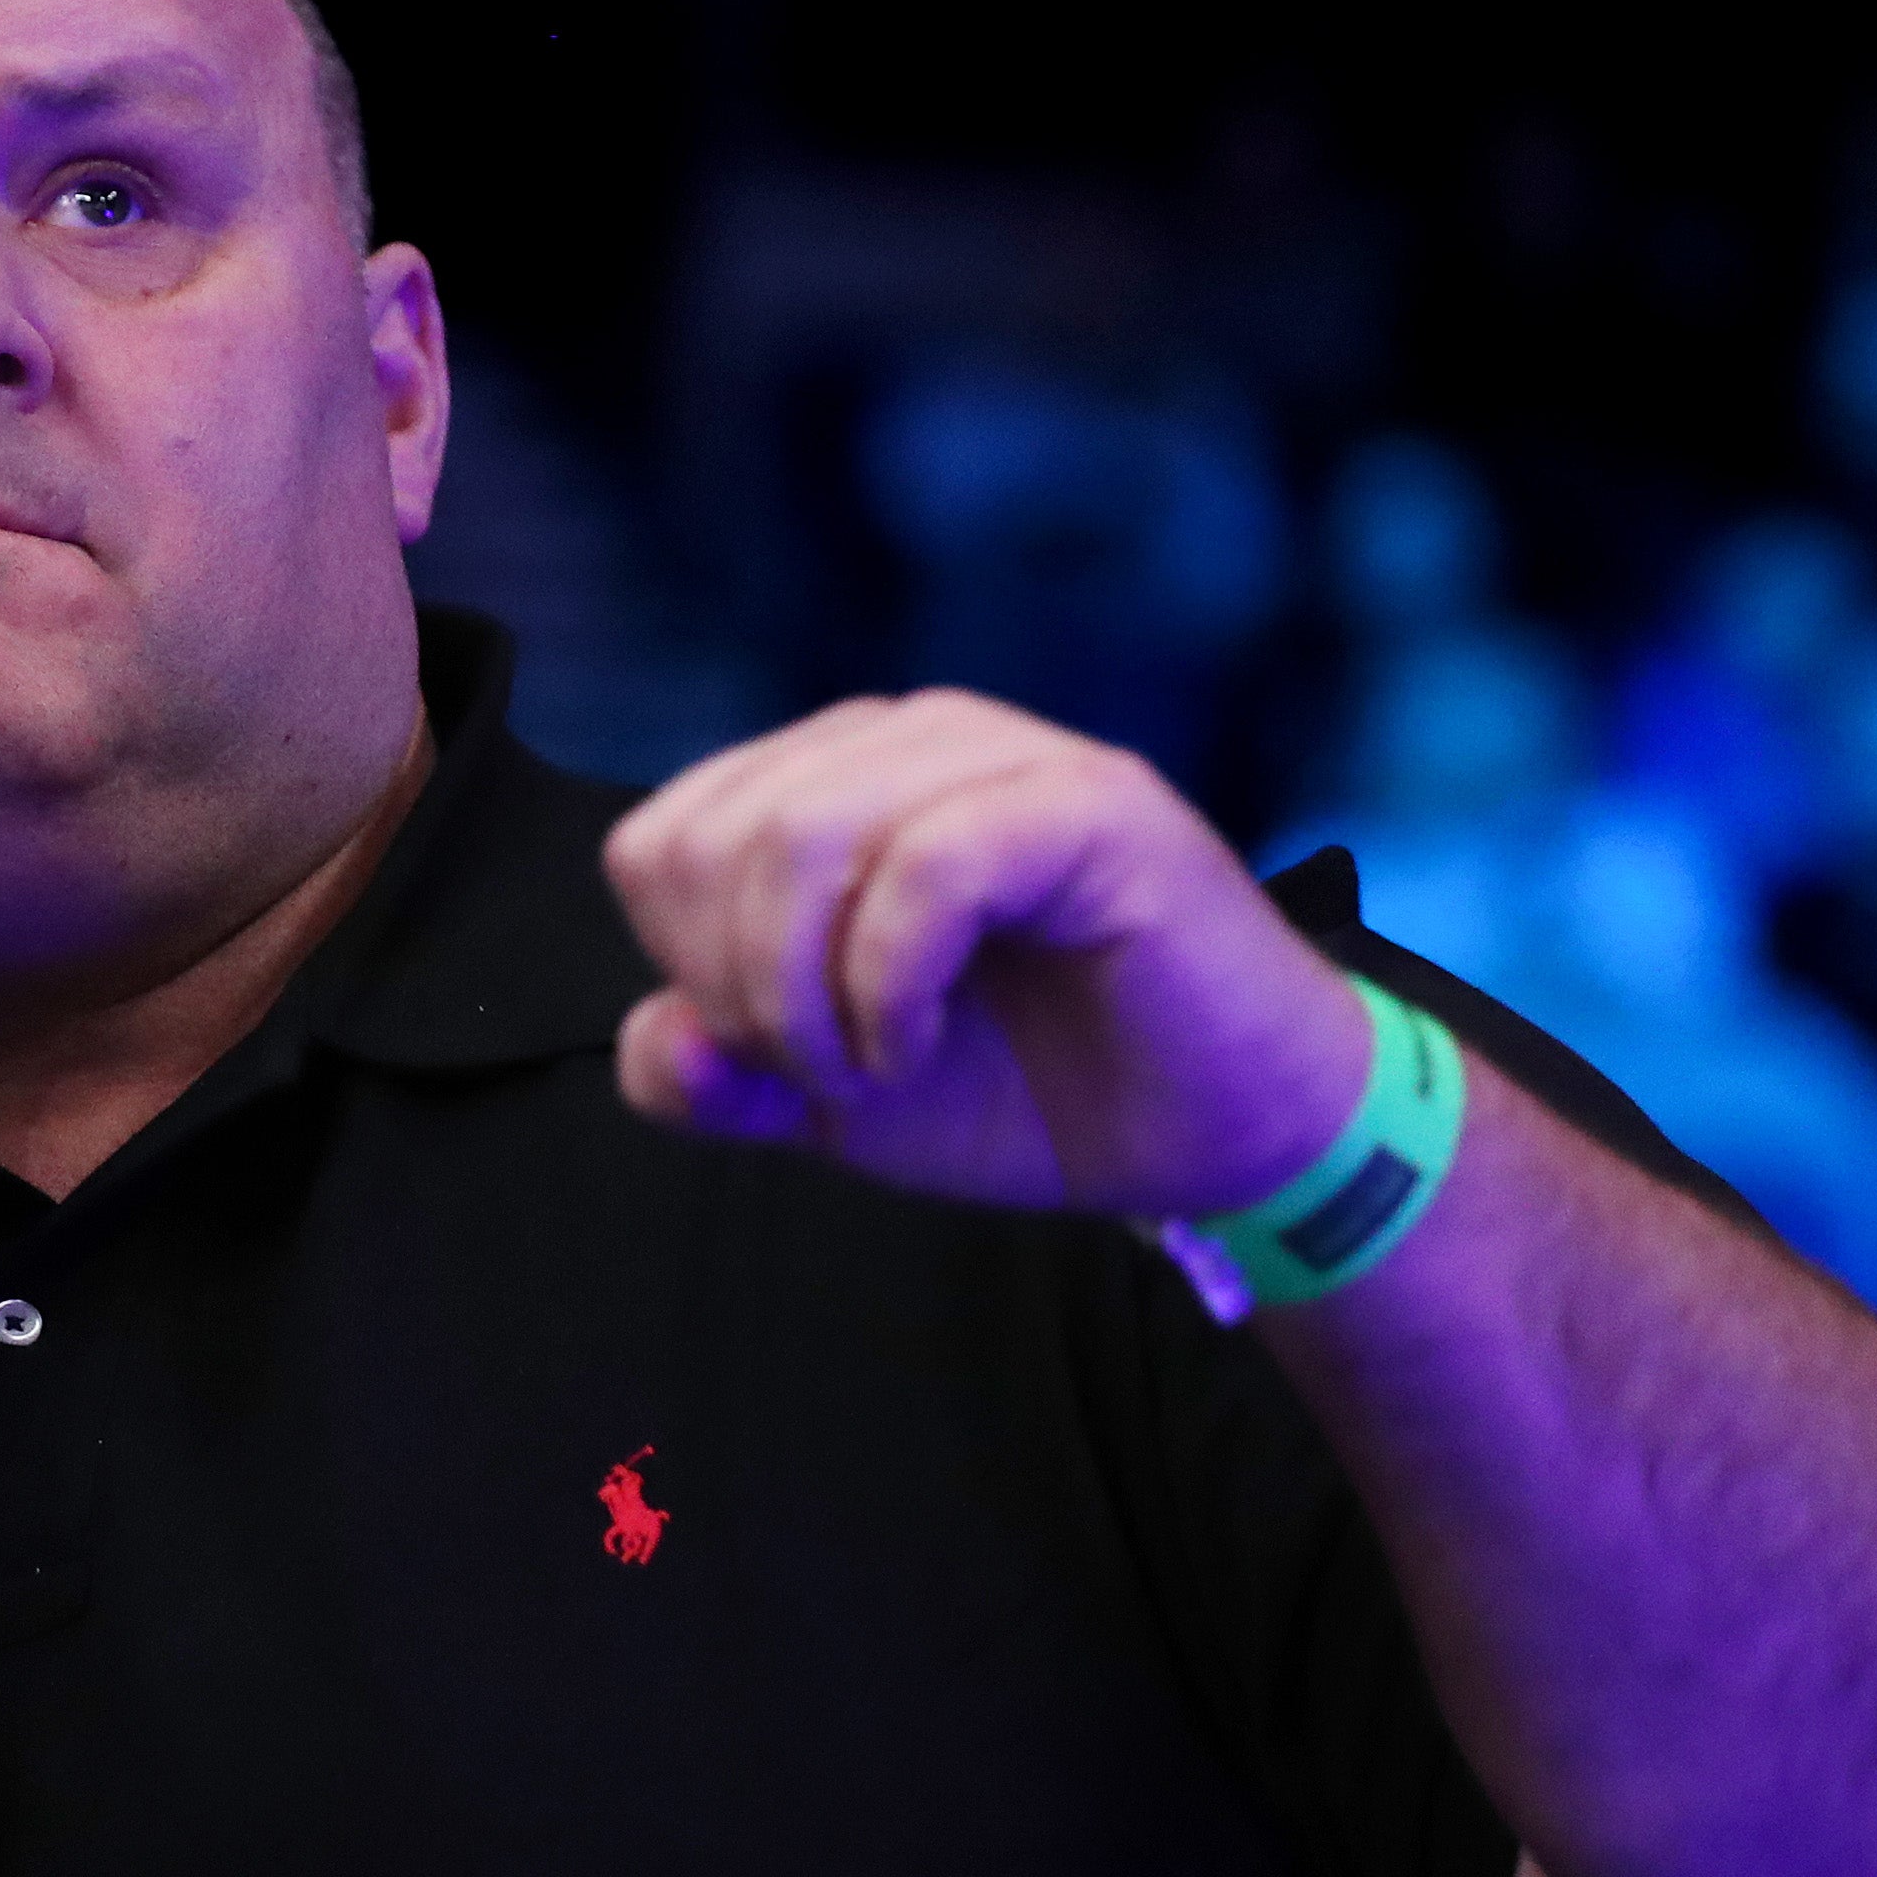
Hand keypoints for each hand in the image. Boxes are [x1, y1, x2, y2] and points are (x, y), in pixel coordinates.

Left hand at [602, 692, 1374, 1215]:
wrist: (1216, 1134)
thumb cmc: (1032, 1089)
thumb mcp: (829, 1102)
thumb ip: (715, 1077)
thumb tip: (660, 1038)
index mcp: (829, 783)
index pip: (660, 844)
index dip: (688, 972)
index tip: (777, 1062)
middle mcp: (905, 742)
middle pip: (716, 839)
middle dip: (743, 991)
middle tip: (830, 1076)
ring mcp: (1000, 757)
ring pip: (807, 832)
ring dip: (811, 991)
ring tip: (878, 1067)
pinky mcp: (1089, 804)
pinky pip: (929, 864)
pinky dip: (893, 983)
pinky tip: (921, 1045)